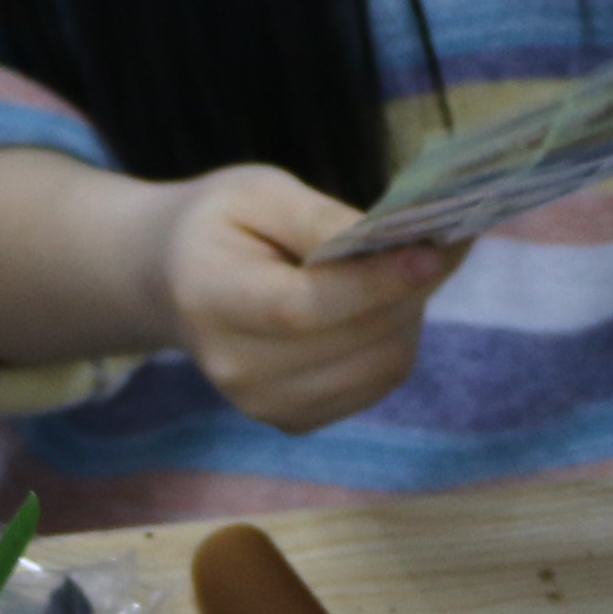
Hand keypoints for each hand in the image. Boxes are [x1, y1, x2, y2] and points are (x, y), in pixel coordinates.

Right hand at [155, 165, 457, 431]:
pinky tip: (380, 306)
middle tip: (441, 243)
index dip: (375, 285)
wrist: (172, 283)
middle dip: (410, 291)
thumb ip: (319, 218)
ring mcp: (263, 404)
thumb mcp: (258, 193)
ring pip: (380, 367)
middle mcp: (235, 367)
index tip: (433, 252)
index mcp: (212, 300)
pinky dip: (394, 341)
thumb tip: (395, 241)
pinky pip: (376, 384)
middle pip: (354, 341)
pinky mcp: (292, 420)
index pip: (304, 308)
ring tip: (404, 272)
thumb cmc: (220, 225)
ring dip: (409, 316)